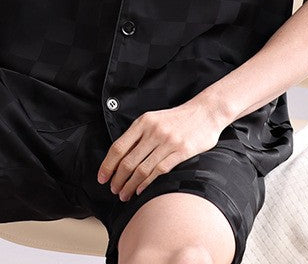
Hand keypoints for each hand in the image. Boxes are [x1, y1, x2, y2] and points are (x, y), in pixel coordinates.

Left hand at [96, 101, 224, 201]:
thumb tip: (121, 155)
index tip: (102, 178)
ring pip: (142, 169)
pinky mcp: (181, 151)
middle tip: (113, 190)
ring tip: (124, 194)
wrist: (206, 112)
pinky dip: (147, 183)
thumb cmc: (178, 118)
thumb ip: (139, 134)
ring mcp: (167, 141)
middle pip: (128, 161)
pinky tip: (140, 190)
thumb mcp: (155, 119)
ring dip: (130, 185)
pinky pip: (159, 171)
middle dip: (117, 179)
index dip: (108, 165)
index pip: (119, 147)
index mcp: (143, 122)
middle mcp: (153, 131)